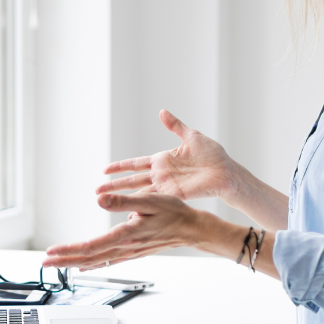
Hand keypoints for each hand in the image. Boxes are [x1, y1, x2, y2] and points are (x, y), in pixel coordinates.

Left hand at [44, 192, 201, 269]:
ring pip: (95, 261)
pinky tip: (82, 266)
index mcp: (126, 235)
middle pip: (88, 258)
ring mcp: (127, 252)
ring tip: (56, 265)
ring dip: (73, 263)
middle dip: (63, 261)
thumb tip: (100, 199)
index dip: (69, 250)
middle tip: (44, 263)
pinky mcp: (131, 252)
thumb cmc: (173, 212)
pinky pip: (107, 261)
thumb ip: (123, 201)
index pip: (92, 246)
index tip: (52, 251)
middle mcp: (124, 247)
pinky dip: (91, 264)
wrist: (191, 228)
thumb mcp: (150, 199)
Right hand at [98, 110, 235, 202]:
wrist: (226, 172)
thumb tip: (162, 112)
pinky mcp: (174, 196)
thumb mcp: (191, 136)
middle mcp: (161, 174)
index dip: (120, 167)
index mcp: (162, 160)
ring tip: (106, 203)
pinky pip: (155, 201)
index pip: (135, 164)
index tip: (104, 170)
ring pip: (139, 193)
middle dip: (114, 186)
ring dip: (123, 197)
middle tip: (96, 192)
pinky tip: (129, 211)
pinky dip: (142, 206)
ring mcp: (166, 186)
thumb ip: (175, 126)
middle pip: (132, 180)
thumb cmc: (213, 155)